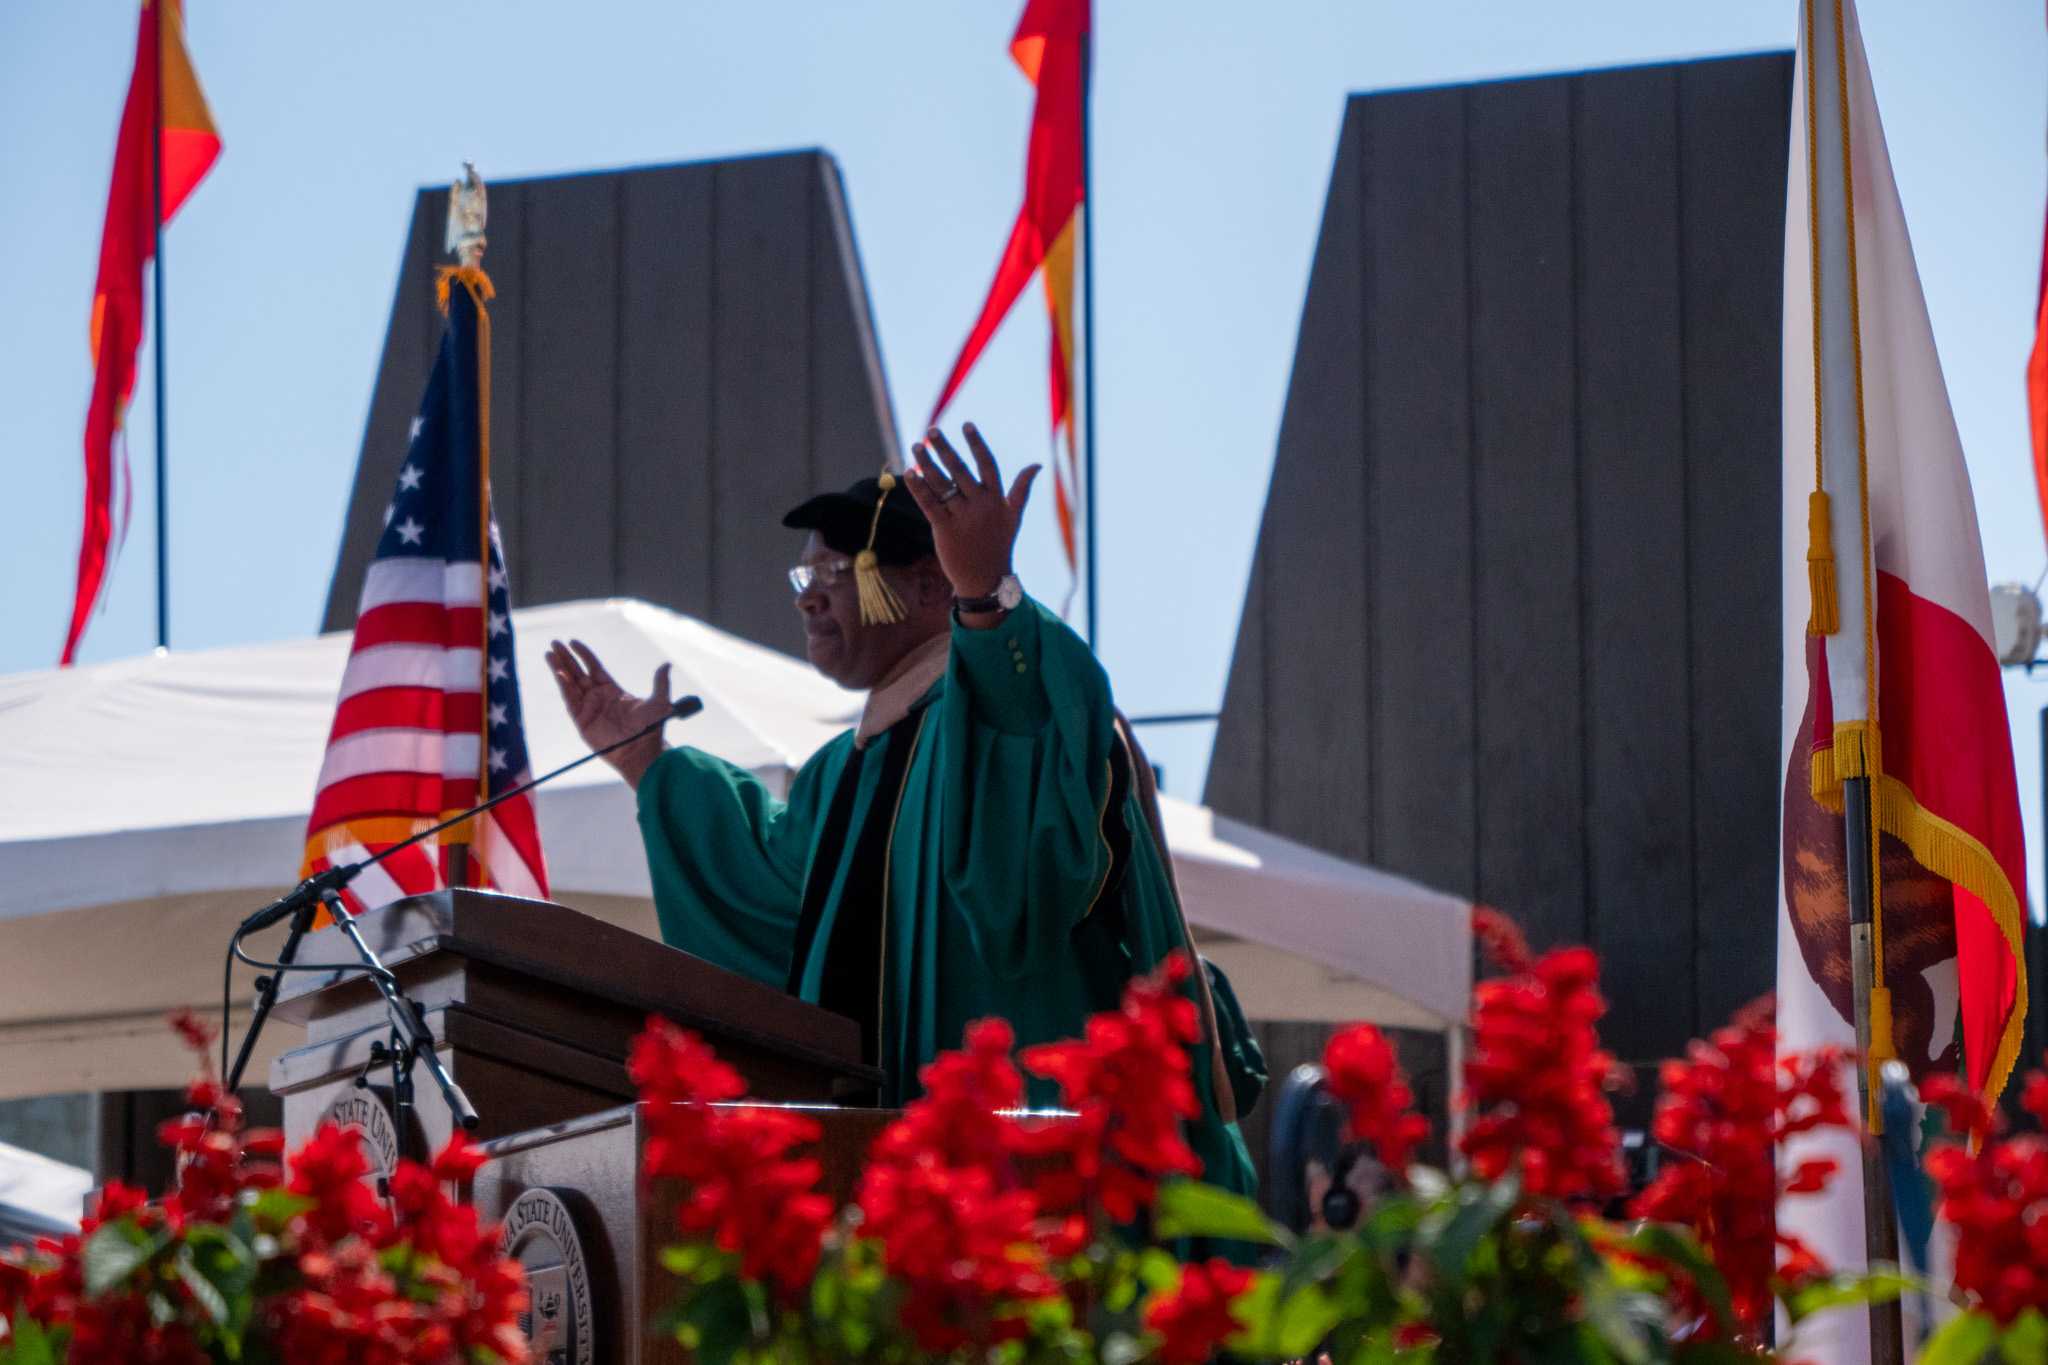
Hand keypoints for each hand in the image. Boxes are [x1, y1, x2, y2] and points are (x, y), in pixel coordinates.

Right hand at [544, 639, 671, 788]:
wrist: (640, 752)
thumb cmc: (650, 729)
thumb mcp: (659, 703)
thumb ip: (661, 683)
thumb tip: (667, 664)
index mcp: (613, 690)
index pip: (594, 667)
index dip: (584, 654)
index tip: (573, 642)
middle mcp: (598, 697)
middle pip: (578, 673)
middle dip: (566, 658)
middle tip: (555, 643)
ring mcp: (588, 708)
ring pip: (570, 684)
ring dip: (559, 669)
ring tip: (549, 653)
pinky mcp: (581, 720)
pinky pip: (570, 699)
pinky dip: (563, 686)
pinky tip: (558, 673)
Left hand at [904, 423, 1039, 601]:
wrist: (985, 580)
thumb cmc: (999, 545)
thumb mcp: (1014, 516)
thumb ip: (1022, 489)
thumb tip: (1038, 465)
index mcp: (996, 499)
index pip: (987, 465)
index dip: (976, 444)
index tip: (966, 425)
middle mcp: (980, 505)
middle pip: (960, 470)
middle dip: (945, 449)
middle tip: (932, 430)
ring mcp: (962, 517)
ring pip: (942, 485)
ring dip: (927, 464)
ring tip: (915, 446)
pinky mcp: (945, 530)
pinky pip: (930, 504)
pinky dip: (919, 489)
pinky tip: (909, 473)